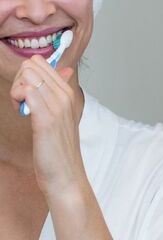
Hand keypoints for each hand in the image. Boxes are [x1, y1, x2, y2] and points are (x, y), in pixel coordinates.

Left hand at [10, 55, 85, 198]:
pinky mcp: (46, 119)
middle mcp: (65, 96)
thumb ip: (60, 90)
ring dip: (16, 89)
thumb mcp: (63, 115)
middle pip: (31, 66)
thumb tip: (66, 69)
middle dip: (18, 80)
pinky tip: (21, 112)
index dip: (26, 75)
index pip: (41, 63)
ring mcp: (57, 107)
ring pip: (27, 75)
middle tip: (21, 102)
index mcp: (68, 93)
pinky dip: (17, 97)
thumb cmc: (60, 149)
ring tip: (21, 108)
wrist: (66, 176)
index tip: (27, 95)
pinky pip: (27, 91)